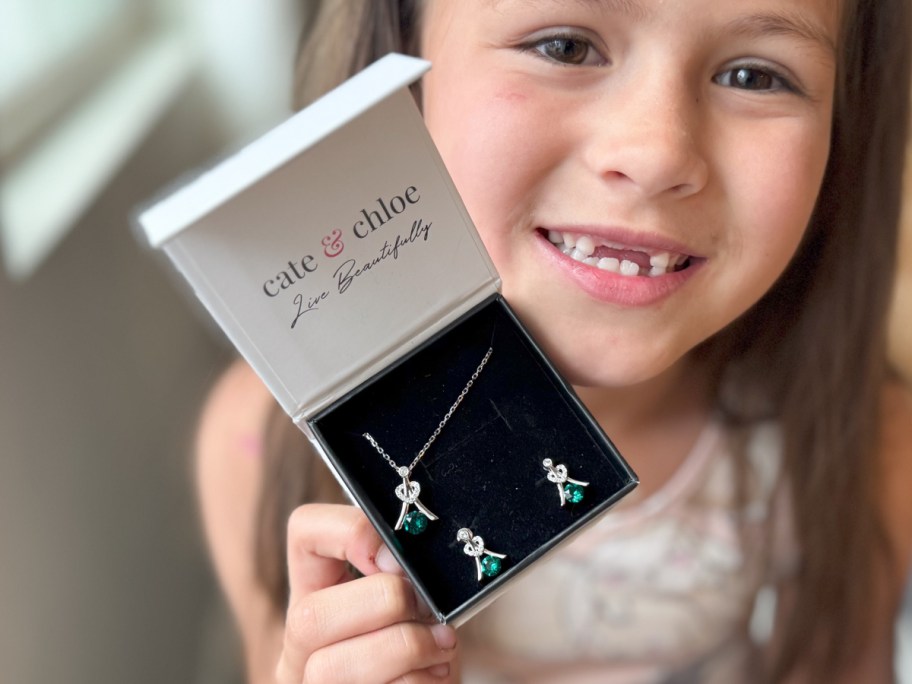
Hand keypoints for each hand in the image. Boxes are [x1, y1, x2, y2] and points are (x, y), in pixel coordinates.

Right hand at [275, 504, 458, 682]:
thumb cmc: (429, 639)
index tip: (395, 556)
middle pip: (309, 614)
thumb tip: (407, 557)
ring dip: (404, 650)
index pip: (304, 531)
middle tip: (427, 607)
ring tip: (442, 644)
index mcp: (314, 591)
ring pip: (329, 668)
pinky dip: (416, 683)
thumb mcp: (416, 595)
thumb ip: (407, 570)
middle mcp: (301, 643)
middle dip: (385, 602)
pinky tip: (435, 674)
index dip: (348, 532)